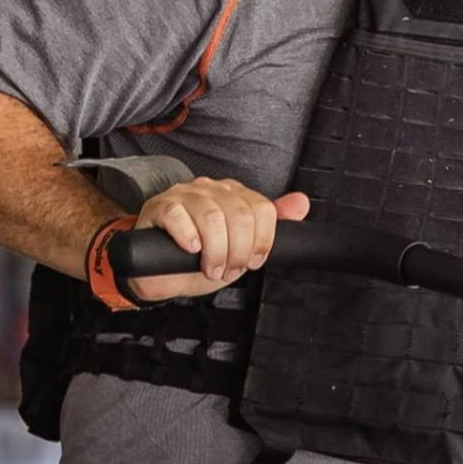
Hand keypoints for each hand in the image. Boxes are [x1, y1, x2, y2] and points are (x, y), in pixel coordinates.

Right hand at [127, 178, 310, 301]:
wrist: (160, 274)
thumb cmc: (198, 258)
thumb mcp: (240, 246)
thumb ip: (270, 225)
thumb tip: (301, 203)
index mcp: (234, 195)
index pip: (263, 209)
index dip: (261, 242)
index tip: (252, 261)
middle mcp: (211, 189)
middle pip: (240, 215)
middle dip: (238, 251)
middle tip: (227, 269)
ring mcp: (185, 194)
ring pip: (212, 217)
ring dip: (215, 251)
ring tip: (210, 267)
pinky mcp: (161, 206)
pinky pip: (179, 216)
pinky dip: (188, 237)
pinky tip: (190, 249)